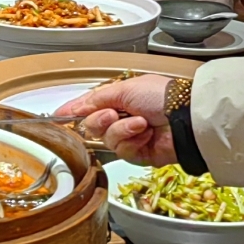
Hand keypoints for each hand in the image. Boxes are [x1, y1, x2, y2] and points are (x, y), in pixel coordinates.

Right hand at [55, 75, 174, 162]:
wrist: (186, 118)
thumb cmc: (160, 96)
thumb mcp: (124, 89)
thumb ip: (95, 100)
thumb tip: (73, 108)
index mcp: (117, 99)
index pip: (88, 106)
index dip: (73, 111)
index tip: (57, 115)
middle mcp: (121, 118)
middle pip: (92, 126)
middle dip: (101, 120)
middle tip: (114, 114)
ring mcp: (129, 137)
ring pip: (106, 139)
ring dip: (122, 129)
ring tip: (140, 123)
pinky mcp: (138, 154)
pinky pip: (122, 151)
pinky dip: (133, 140)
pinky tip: (145, 134)